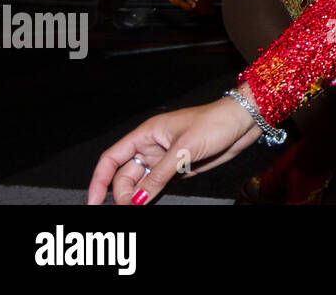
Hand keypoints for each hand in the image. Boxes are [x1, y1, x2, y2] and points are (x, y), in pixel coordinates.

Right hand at [87, 90, 261, 204]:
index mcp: (147, 134)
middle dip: (121, 194)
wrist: (242, 123)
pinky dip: (151, 196)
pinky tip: (147, 206)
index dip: (99, 180)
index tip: (93, 201)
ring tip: (132, 212)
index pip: (112, 158)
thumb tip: (137, 200)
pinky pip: (158, 186)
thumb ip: (158, 176)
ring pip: (142, 183)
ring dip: (136, 198)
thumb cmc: (214, 123)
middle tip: (126, 211)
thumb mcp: (183, 149)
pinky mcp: (179, 169)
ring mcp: (165, 159)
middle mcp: (152, 147)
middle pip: (125, 175)